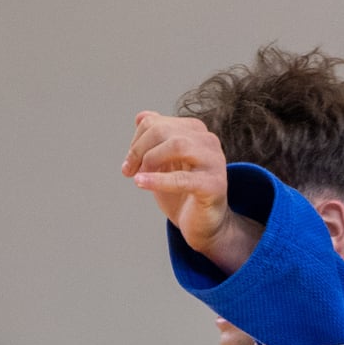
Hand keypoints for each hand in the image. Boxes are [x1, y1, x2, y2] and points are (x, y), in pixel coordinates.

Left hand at [123, 111, 260, 271]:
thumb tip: (141, 116)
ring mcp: (214, 162)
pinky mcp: (214, 185)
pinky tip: (140, 183)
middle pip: (164, 130)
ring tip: (138, 177)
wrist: (204, 228)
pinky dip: (158, 180)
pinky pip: (183, 178)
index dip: (136, 142)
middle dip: (139, 150)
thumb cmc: (184, 196)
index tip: (129, 165)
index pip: (156, 122)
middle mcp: (208, 141)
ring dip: (150, 160)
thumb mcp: (164, 165)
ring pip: (177, 145)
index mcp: (195, 131)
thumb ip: (155, 140)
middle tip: (128, 171)